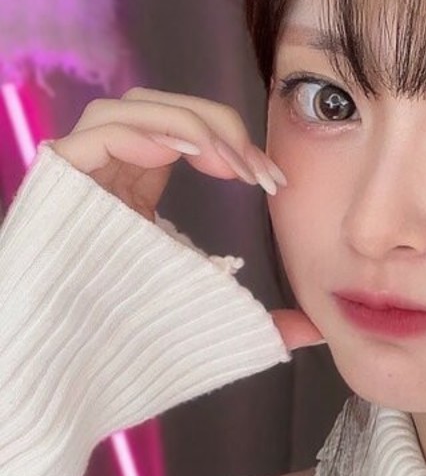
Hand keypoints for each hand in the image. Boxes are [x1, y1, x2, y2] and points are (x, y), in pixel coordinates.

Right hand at [49, 87, 325, 352]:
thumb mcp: (207, 315)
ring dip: (194, 125)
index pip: (183, 135)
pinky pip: (106, 127)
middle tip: (257, 172)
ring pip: (135, 106)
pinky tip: (195, 153)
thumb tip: (316, 330)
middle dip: (220, 127)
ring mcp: (78, 172)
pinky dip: (155, 129)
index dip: (232, 144)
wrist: (68, 369)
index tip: (272, 182)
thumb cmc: (130, 345)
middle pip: (161, 108)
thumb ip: (258, 317)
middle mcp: (104, 173)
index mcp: (133, 189)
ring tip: (232, 167)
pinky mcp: (59, 177)